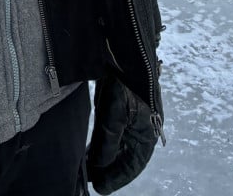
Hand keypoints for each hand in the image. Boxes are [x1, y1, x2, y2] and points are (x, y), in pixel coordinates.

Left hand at [86, 72, 161, 194]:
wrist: (124, 51)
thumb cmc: (125, 82)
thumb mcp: (116, 113)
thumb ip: (108, 141)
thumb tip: (99, 166)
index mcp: (147, 135)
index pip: (132, 166)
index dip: (116, 178)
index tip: (100, 188)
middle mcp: (139, 131)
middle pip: (123, 159)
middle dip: (107, 171)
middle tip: (89, 181)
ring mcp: (129, 122)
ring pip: (115, 148)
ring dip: (103, 159)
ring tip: (86, 170)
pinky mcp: (118, 112)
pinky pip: (110, 135)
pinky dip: (101, 145)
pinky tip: (89, 152)